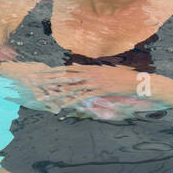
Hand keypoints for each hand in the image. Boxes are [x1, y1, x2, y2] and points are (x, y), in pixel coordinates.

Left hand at [0, 62, 163, 117]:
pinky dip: (72, 101)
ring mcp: (94, 81)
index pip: (67, 69)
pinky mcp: (100, 90)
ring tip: (44, 95)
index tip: (40, 72)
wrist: (137, 82)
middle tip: (35, 80)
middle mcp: (89, 73)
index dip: (53, 71)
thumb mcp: (104, 72)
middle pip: (65, 76)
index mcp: (89, 68)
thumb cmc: (122, 79)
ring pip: (71, 87)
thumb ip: (90, 71)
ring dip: (57, 91)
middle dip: (49, 78)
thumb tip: (78, 67)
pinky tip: (62, 105)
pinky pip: (82, 96)